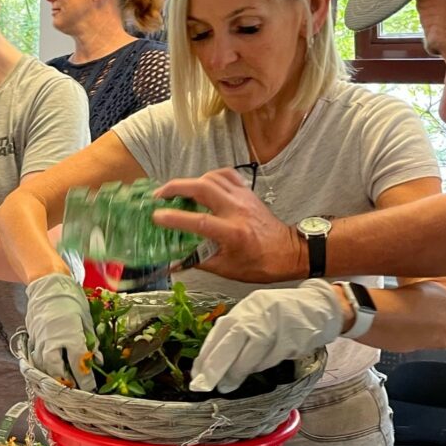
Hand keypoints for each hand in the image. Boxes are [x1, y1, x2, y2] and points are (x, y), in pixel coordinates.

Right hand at [25, 273, 97, 390]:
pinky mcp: (32, 338)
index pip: (79, 364)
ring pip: (44, 368)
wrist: (47, 285)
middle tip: (76, 389)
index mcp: (70, 335)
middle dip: (67, 383)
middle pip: (57, 371)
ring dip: (54, 377)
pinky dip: (43, 367)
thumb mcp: (86, 318)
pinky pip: (36, 358)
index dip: (86, 380)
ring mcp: (39, 340)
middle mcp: (52, 341)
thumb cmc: (71, 299)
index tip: (91, 389)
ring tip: (63, 383)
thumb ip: (91, 341)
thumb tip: (97, 360)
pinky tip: (50, 371)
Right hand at [152, 168, 306, 282]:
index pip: (199, 221)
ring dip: (190, 182)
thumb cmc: (259, 264)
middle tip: (158, 195)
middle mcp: (237, 210)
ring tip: (176, 192)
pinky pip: (225, 175)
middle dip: (176, 187)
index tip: (156, 216)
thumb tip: (172, 262)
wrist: (289, 252)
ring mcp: (243, 197)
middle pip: (203, 188)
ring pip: (211, 178)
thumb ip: (197, 261)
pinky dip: (209, 177)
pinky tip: (201, 184)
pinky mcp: (247, 192)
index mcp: (233, 233)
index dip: (175, 217)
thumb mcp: (226, 269)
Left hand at [189, 280, 344, 393]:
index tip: (196, 375)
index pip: (218, 335)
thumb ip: (234, 331)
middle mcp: (256, 317)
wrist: (317, 306)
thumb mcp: (253, 313)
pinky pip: (270, 360)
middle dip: (215, 369)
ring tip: (228, 385)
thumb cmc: (279, 313)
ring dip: (237, 374)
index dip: (206, 357)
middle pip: (230, 346)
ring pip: (250, 358)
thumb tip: (211, 358)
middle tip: (203, 387)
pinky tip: (257, 367)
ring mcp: (274, 329)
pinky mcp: (290, 342)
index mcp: (243, 309)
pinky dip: (261, 367)